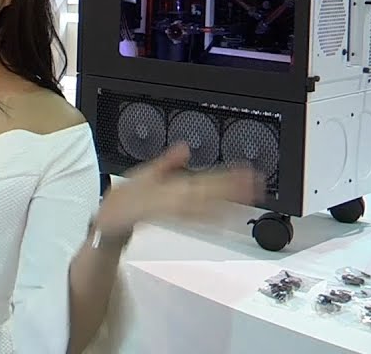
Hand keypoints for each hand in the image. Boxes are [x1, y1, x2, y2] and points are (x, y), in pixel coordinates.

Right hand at [95, 142, 262, 237]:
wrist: (113, 221)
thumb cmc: (128, 198)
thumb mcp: (143, 172)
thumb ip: (167, 162)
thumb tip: (183, 147)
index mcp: (170, 186)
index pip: (204, 179)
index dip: (227, 176)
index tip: (246, 172)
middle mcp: (177, 201)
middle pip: (211, 194)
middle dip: (235, 189)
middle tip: (257, 183)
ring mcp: (179, 214)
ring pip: (209, 209)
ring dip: (231, 204)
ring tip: (251, 197)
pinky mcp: (178, 223)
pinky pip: (199, 223)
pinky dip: (215, 220)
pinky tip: (229, 218)